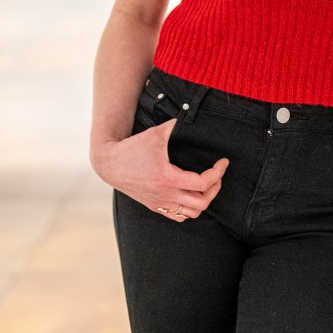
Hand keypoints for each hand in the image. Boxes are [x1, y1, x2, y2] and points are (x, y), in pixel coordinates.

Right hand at [91, 118, 229, 220]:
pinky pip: (179, 216)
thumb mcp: (154, 133)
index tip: (223, 162)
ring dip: (204, 200)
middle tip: (216, 174)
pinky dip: (190, 209)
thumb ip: (174, 125)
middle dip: (215, 188)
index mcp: (168, 178)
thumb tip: (187, 116)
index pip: (203, 183)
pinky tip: (191, 195)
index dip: (218, 173)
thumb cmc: (131, 148)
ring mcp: (160, 202)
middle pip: (202, 202)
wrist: (110, 164)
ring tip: (206, 186)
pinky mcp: (155, 206)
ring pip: (192, 213)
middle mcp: (166, 194)